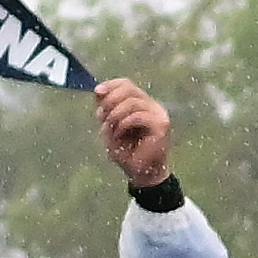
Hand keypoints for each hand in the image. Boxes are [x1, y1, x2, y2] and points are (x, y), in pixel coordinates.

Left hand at [90, 76, 178, 199]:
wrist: (139, 173)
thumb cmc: (126, 151)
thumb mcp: (109, 126)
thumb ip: (105, 109)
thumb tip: (98, 91)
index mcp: (141, 104)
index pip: (126, 84)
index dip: (110, 85)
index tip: (96, 92)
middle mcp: (152, 106)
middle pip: (129, 89)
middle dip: (110, 100)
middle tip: (101, 116)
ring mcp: (159, 115)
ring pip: (132, 102)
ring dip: (115, 115)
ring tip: (111, 129)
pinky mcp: (161, 125)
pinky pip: (138, 116)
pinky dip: (124, 124)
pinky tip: (120, 134)